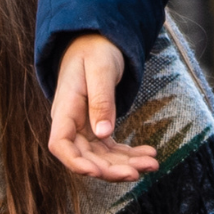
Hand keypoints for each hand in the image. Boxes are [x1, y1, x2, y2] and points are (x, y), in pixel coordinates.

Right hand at [44, 35, 158, 181]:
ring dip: (126, 164)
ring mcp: (84, 127)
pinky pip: (111, 148)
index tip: (94, 172)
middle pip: (85, 157)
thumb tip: (103, 134)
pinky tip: (149, 154)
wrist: (97, 41)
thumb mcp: (100, 69)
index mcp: (65, 108)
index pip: (60, 144)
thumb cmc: (95, 50)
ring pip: (101, 156)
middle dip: (111, 169)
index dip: (74, 162)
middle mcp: (71, 122)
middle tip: (138, 172)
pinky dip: (129, 154)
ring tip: (153, 164)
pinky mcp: (97, 126)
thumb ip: (101, 100)